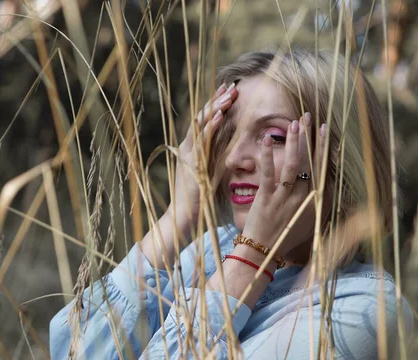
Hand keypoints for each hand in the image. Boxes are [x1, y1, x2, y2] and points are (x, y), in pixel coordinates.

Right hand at [170, 83, 237, 228]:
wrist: (184, 215)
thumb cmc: (199, 197)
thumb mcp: (210, 172)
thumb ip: (218, 157)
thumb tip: (233, 144)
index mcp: (194, 148)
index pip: (206, 121)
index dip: (217, 105)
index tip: (230, 90)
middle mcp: (188, 147)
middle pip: (203, 118)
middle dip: (217, 101)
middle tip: (232, 86)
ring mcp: (188, 153)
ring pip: (200, 125)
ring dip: (215, 109)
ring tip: (228, 96)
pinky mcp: (190, 162)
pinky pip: (200, 141)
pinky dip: (209, 127)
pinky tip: (219, 116)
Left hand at [241, 113, 326, 261]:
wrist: (263, 251)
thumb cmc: (285, 237)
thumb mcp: (308, 220)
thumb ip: (318, 202)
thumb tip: (327, 183)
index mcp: (314, 201)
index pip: (321, 168)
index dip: (323, 148)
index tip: (325, 129)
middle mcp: (302, 198)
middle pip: (309, 162)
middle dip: (311, 138)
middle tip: (311, 117)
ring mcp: (284, 198)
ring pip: (291, 165)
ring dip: (293, 143)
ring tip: (294, 123)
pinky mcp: (266, 199)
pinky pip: (268, 174)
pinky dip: (266, 156)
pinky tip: (265, 139)